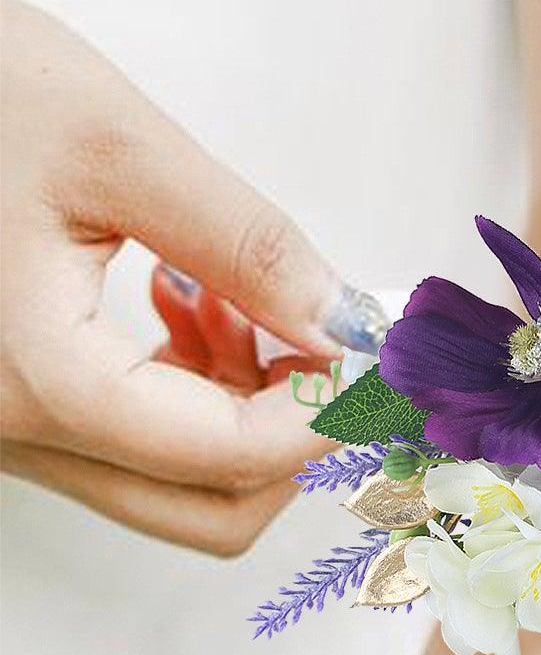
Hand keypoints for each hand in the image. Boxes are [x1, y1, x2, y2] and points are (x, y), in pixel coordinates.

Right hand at [0, 0, 359, 553]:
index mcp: (37, 380)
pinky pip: (127, 445)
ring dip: (242, 416)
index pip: (231, 457)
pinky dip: (188, 395)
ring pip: (172, 486)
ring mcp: (8, 431)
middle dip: (293, 437)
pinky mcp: (10, 407)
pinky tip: (183, 298)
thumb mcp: (111, 142)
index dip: (331, 414)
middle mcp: (13, 434)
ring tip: (233, 297)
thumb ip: (244, 243)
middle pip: (210, 511)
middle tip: (326, 338)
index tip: (388, 357)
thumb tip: (349, 323)